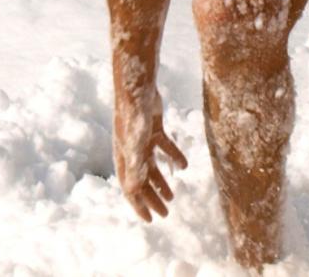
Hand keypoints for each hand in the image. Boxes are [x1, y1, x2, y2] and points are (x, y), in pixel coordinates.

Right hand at [113, 97, 187, 221]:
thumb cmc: (134, 116)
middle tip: (165, 214)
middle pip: (142, 181)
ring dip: (161, 182)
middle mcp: (131, 151)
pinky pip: (163, 148)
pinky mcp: (153, 129)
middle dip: (152, 198)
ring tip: (173, 197)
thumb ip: (135, 167)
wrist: (138, 88)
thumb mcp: (136, 144)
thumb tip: (133, 190)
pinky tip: (183, 166)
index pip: (130, 188)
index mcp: (124, 158)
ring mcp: (142, 140)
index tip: (150, 220)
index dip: (139, 206)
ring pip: (152, 167)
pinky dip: (173, 157)